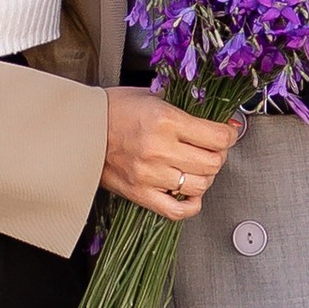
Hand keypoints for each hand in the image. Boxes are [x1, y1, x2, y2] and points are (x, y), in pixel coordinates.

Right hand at [101, 87, 240, 222]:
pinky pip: (177, 210)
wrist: (79, 130)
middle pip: (212, 163)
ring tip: (197, 167)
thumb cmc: (113, 110)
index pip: (217, 137)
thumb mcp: (152, 97)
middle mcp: (159, 149)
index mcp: (165, 121)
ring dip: (206, 177)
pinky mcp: (140, 194)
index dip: (228, 135)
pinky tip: (190, 192)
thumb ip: (186, 109)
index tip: (226, 133)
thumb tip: (221, 124)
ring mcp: (150, 175)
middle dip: (219, 155)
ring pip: (200, 186)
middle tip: (212, 149)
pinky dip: (191, 204)